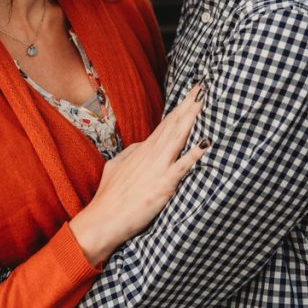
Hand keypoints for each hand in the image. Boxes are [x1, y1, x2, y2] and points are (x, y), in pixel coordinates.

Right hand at [69, 84, 209, 265]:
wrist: (101, 220)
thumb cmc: (109, 197)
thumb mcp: (116, 167)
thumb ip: (130, 154)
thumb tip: (141, 146)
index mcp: (143, 150)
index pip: (166, 124)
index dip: (180, 108)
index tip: (193, 94)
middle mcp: (152, 154)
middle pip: (174, 124)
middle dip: (189, 105)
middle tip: (204, 86)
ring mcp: (158, 168)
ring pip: (178, 137)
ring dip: (192, 118)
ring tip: (204, 100)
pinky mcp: (163, 186)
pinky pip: (182, 167)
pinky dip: (194, 155)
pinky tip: (206, 143)